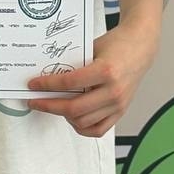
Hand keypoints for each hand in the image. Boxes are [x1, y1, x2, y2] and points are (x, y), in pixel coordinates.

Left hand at [26, 16, 159, 137]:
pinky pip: (98, 130)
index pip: (69, 83)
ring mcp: (118, 104)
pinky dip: (82, 127)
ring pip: (83, 122)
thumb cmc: (116, 44)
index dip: (47, 85)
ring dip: (64, 116)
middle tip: (35, 101)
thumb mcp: (91, 48)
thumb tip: (47, 76)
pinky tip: (71, 116)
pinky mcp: (121, 112)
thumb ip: (73, 64)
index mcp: (105, 71)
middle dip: (49, 105)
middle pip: (74, 108)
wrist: (140, 47)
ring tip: (54, 105)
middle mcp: (113, 91)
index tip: (33, 84)